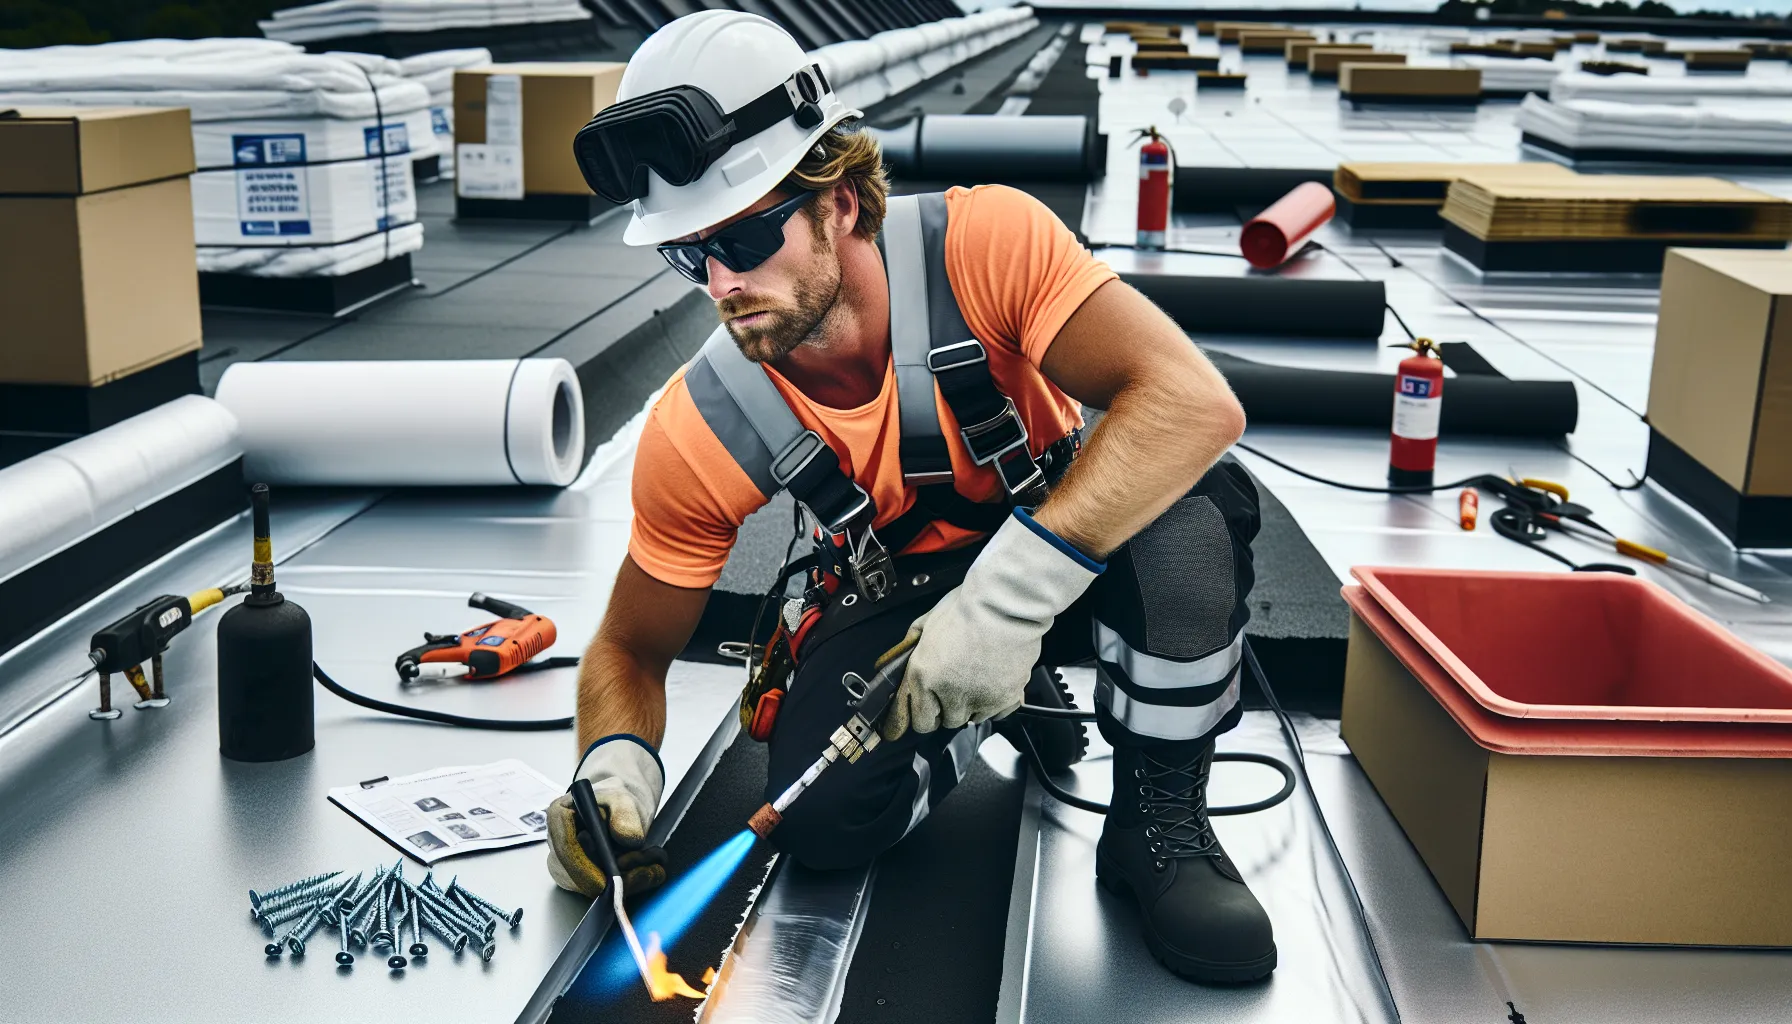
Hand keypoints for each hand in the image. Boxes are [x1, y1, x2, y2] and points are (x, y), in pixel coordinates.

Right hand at [546, 735, 668, 898]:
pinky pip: (604, 892)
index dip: (583, 869)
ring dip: (628, 880)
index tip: (605, 881)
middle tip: (649, 864)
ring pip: (591, 888)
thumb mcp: (624, 797)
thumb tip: (626, 839)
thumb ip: (625, 813)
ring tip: (655, 861)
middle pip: (575, 875)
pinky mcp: (585, 880)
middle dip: (613, 876)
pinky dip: (632, 883)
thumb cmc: (616, 799)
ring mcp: (569, 865)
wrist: (623, 809)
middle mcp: (558, 844)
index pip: (564, 848)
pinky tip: (650, 870)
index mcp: (559, 815)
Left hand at [883, 511, 1100, 740]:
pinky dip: (996, 702)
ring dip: (973, 704)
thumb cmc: (968, 607)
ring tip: (978, 678)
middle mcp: (950, 694)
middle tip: (957, 683)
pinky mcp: (1005, 698)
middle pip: (948, 721)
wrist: (1005, 604)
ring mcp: (980, 699)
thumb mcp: (927, 622)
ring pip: (973, 718)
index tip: (930, 708)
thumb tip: (902, 655)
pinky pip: (998, 713)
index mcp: (924, 676)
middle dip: (950, 706)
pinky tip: (995, 681)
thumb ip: (913, 645)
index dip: (926, 713)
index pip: (921, 721)